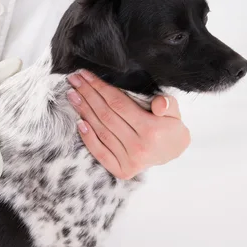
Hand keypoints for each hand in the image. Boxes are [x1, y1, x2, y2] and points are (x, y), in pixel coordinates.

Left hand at [67, 70, 190, 179]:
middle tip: (73, 80)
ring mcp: (129, 161)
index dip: (100, 88)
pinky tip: (78, 122)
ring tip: (72, 95)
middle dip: (87, 95)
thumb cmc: (170, 126)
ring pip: (101, 131)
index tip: (85, 75)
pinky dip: (88, 138)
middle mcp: (139, 147)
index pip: (118, 104)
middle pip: (106, 115)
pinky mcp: (122, 171)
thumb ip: (167, 104)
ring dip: (84, 112)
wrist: (173, 152)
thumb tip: (159, 104)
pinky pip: (100, 152)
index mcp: (151, 130)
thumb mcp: (174, 111)